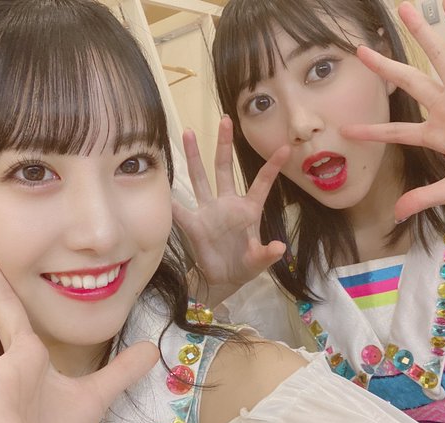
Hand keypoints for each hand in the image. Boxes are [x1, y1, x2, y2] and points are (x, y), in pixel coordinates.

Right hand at [172, 117, 289, 305]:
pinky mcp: (194, 224)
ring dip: (193, 157)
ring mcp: (209, 211)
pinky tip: (159, 182)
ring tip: (188, 132)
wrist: (223, 279)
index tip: (285, 147)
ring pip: (200, 178)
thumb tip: (279, 247)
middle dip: (224, 145)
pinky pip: (179, 210)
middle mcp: (227, 204)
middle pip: (224, 168)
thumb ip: (267, 253)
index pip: (261, 184)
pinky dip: (169, 200)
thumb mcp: (259, 261)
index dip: (272, 167)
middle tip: (225, 120)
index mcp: (248, 209)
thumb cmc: (245, 265)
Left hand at [342, 0, 444, 220]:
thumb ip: (424, 197)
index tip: (345, 128)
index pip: (395, 131)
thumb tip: (396, 213)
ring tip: (402, 10)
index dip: (371, 130)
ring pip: (437, 56)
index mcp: (435, 134)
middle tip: (360, 50)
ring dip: (420, 33)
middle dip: (384, 66)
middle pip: (407, 81)